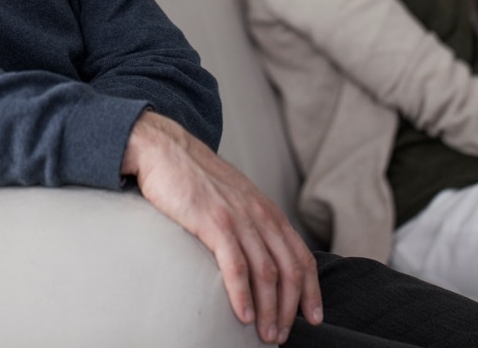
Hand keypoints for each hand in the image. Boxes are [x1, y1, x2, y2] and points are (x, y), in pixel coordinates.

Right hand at [122, 112, 321, 344]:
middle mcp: (260, 214)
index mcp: (268, 210)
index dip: (311, 290)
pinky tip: (243, 315)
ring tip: (265, 335)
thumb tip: (258, 258)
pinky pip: (235, 264)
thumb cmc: (195, 178)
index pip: (302, 256)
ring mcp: (238, 217)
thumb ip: (250, 223)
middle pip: (289, 269)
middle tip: (281, 336)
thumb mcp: (234, 198)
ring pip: (266, 272)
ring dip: (269, 309)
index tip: (313, 317)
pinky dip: (242, 294)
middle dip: (289, 309)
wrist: (165, 149)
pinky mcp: (214, 221)